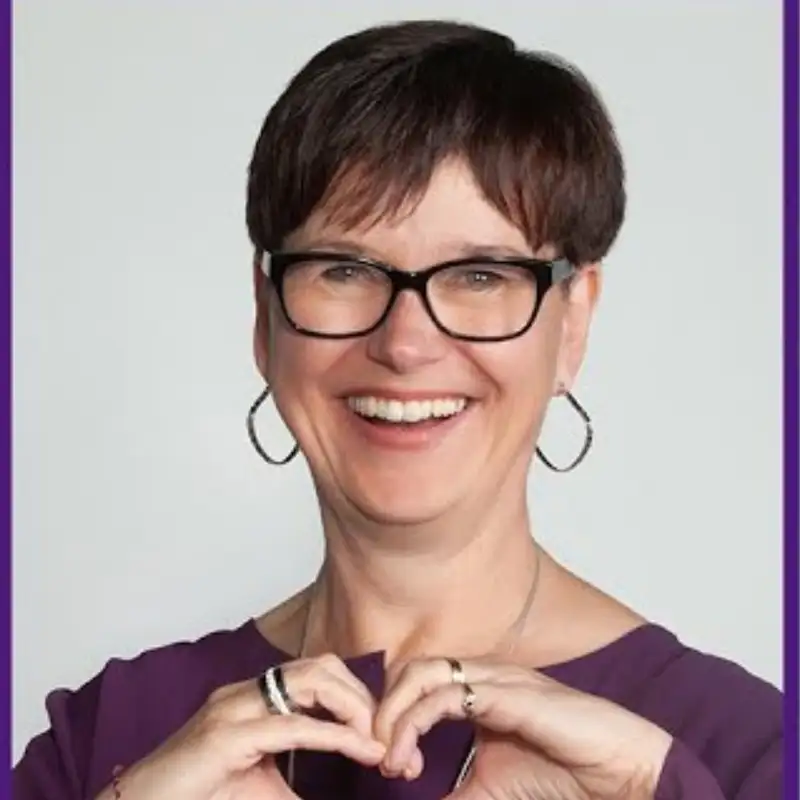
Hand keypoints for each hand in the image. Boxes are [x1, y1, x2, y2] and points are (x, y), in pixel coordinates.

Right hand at [94, 654, 385, 799]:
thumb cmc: (202, 798)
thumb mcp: (266, 789)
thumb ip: (302, 783)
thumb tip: (348, 788)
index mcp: (255, 697)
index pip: (319, 674)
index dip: (357, 696)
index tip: (381, 733)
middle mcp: (246, 692)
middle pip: (322, 667)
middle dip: (362, 697)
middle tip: (385, 737)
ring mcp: (233, 708)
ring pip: (311, 682)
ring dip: (353, 709)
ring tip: (374, 744)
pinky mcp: (225, 736)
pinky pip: (292, 726)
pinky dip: (333, 737)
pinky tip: (358, 751)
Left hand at [374, 656, 672, 799]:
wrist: (621, 776)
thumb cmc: (564, 776)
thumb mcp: (490, 789)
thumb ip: (454, 792)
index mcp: (479, 689)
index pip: (417, 682)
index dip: (392, 716)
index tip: (390, 765)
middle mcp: (484, 676)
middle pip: (412, 670)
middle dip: (384, 709)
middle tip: (380, 757)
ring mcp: (498, 679)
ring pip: (423, 674)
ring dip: (394, 715)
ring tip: (390, 759)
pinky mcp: (511, 693)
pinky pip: (449, 695)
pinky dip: (416, 722)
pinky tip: (409, 758)